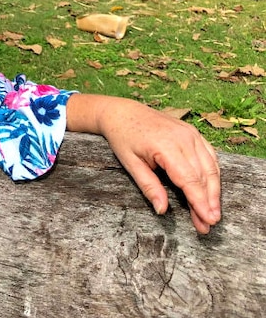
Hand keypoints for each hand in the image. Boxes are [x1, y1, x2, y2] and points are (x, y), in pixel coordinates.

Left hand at [66, 93, 221, 233]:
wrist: (122, 112)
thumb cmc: (123, 137)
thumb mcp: (130, 164)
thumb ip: (149, 186)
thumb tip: (162, 210)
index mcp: (166, 146)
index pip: (189, 179)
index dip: (200, 202)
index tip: (208, 220)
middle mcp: (184, 138)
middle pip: (203, 176)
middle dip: (208, 202)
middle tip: (209, 224)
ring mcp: (191, 134)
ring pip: (211, 167)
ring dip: (214, 191)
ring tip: (212, 212)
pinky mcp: (193, 133)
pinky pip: (210, 156)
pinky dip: (213, 174)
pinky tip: (212, 190)